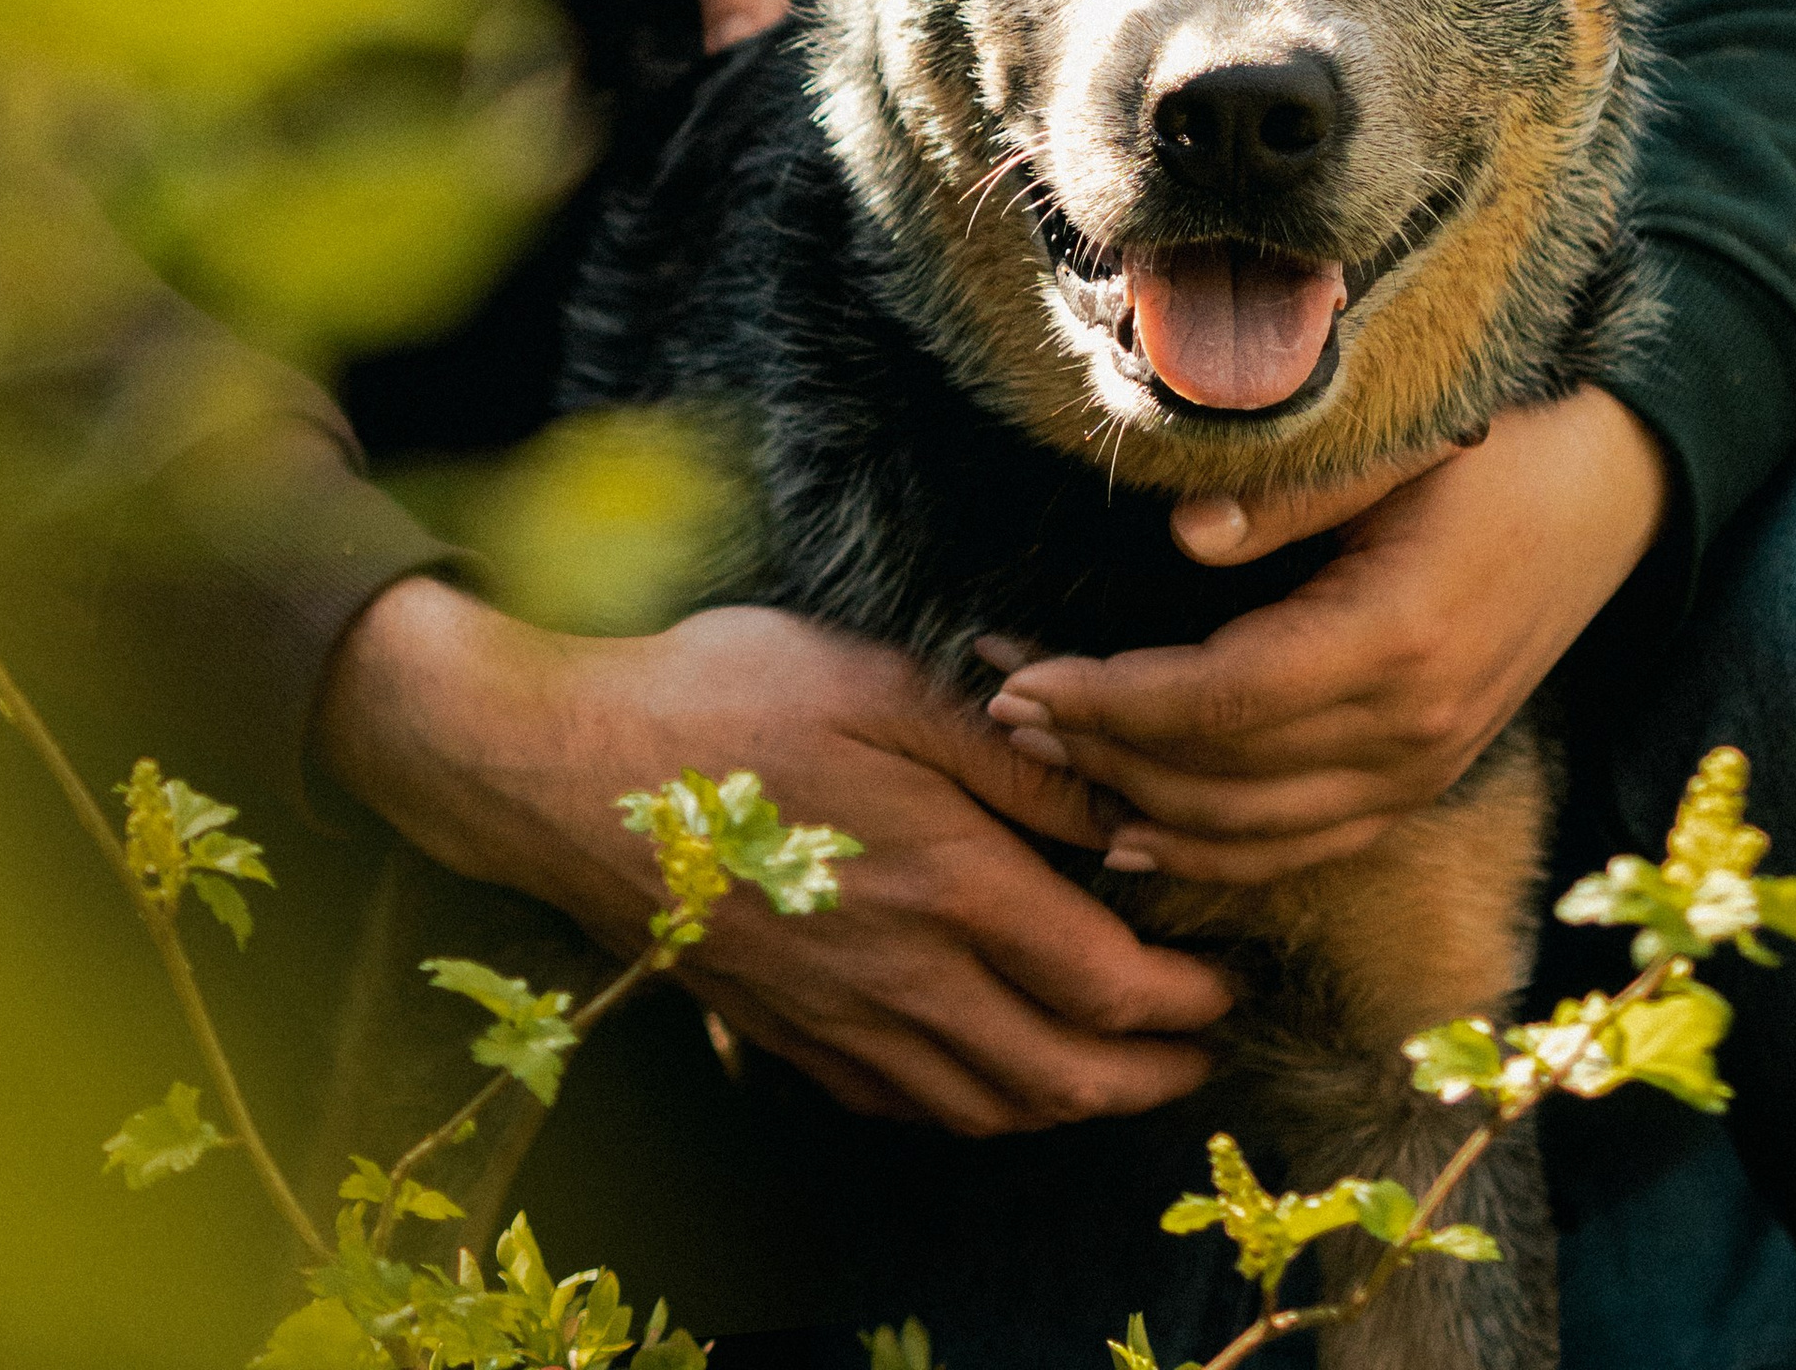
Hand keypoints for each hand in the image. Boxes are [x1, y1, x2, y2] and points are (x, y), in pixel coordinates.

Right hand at [317, 580, 1232, 1133]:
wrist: (569, 777)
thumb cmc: (728, 705)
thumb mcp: (884, 686)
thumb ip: (1009, 758)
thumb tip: (1112, 810)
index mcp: (949, 888)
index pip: (1108, 986)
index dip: (1186, 1000)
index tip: (1226, 979)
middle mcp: (907, 981)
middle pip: (1063, 1079)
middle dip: (1151, 1076)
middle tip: (1200, 1051)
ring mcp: (841, 1024)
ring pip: (988, 1109)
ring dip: (1071, 1105)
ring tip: (1115, 1070)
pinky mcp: (788, 1036)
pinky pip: (905, 1107)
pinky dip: (973, 1108)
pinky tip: (985, 1071)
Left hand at [982, 388, 1670, 885]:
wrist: (1616, 493)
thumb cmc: (1497, 446)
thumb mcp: (1398, 437)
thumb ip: (1292, 490)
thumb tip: (1185, 536)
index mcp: (1393, 639)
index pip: (1217, 704)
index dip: (1109, 701)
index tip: (1021, 676)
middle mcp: (1411, 729)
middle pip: (1221, 778)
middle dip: (1100, 751)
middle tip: (1001, 708)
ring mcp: (1425, 766)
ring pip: (1257, 832)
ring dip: (1145, 808)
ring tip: (1051, 767)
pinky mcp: (1428, 777)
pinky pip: (1307, 843)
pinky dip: (1220, 850)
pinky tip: (1145, 834)